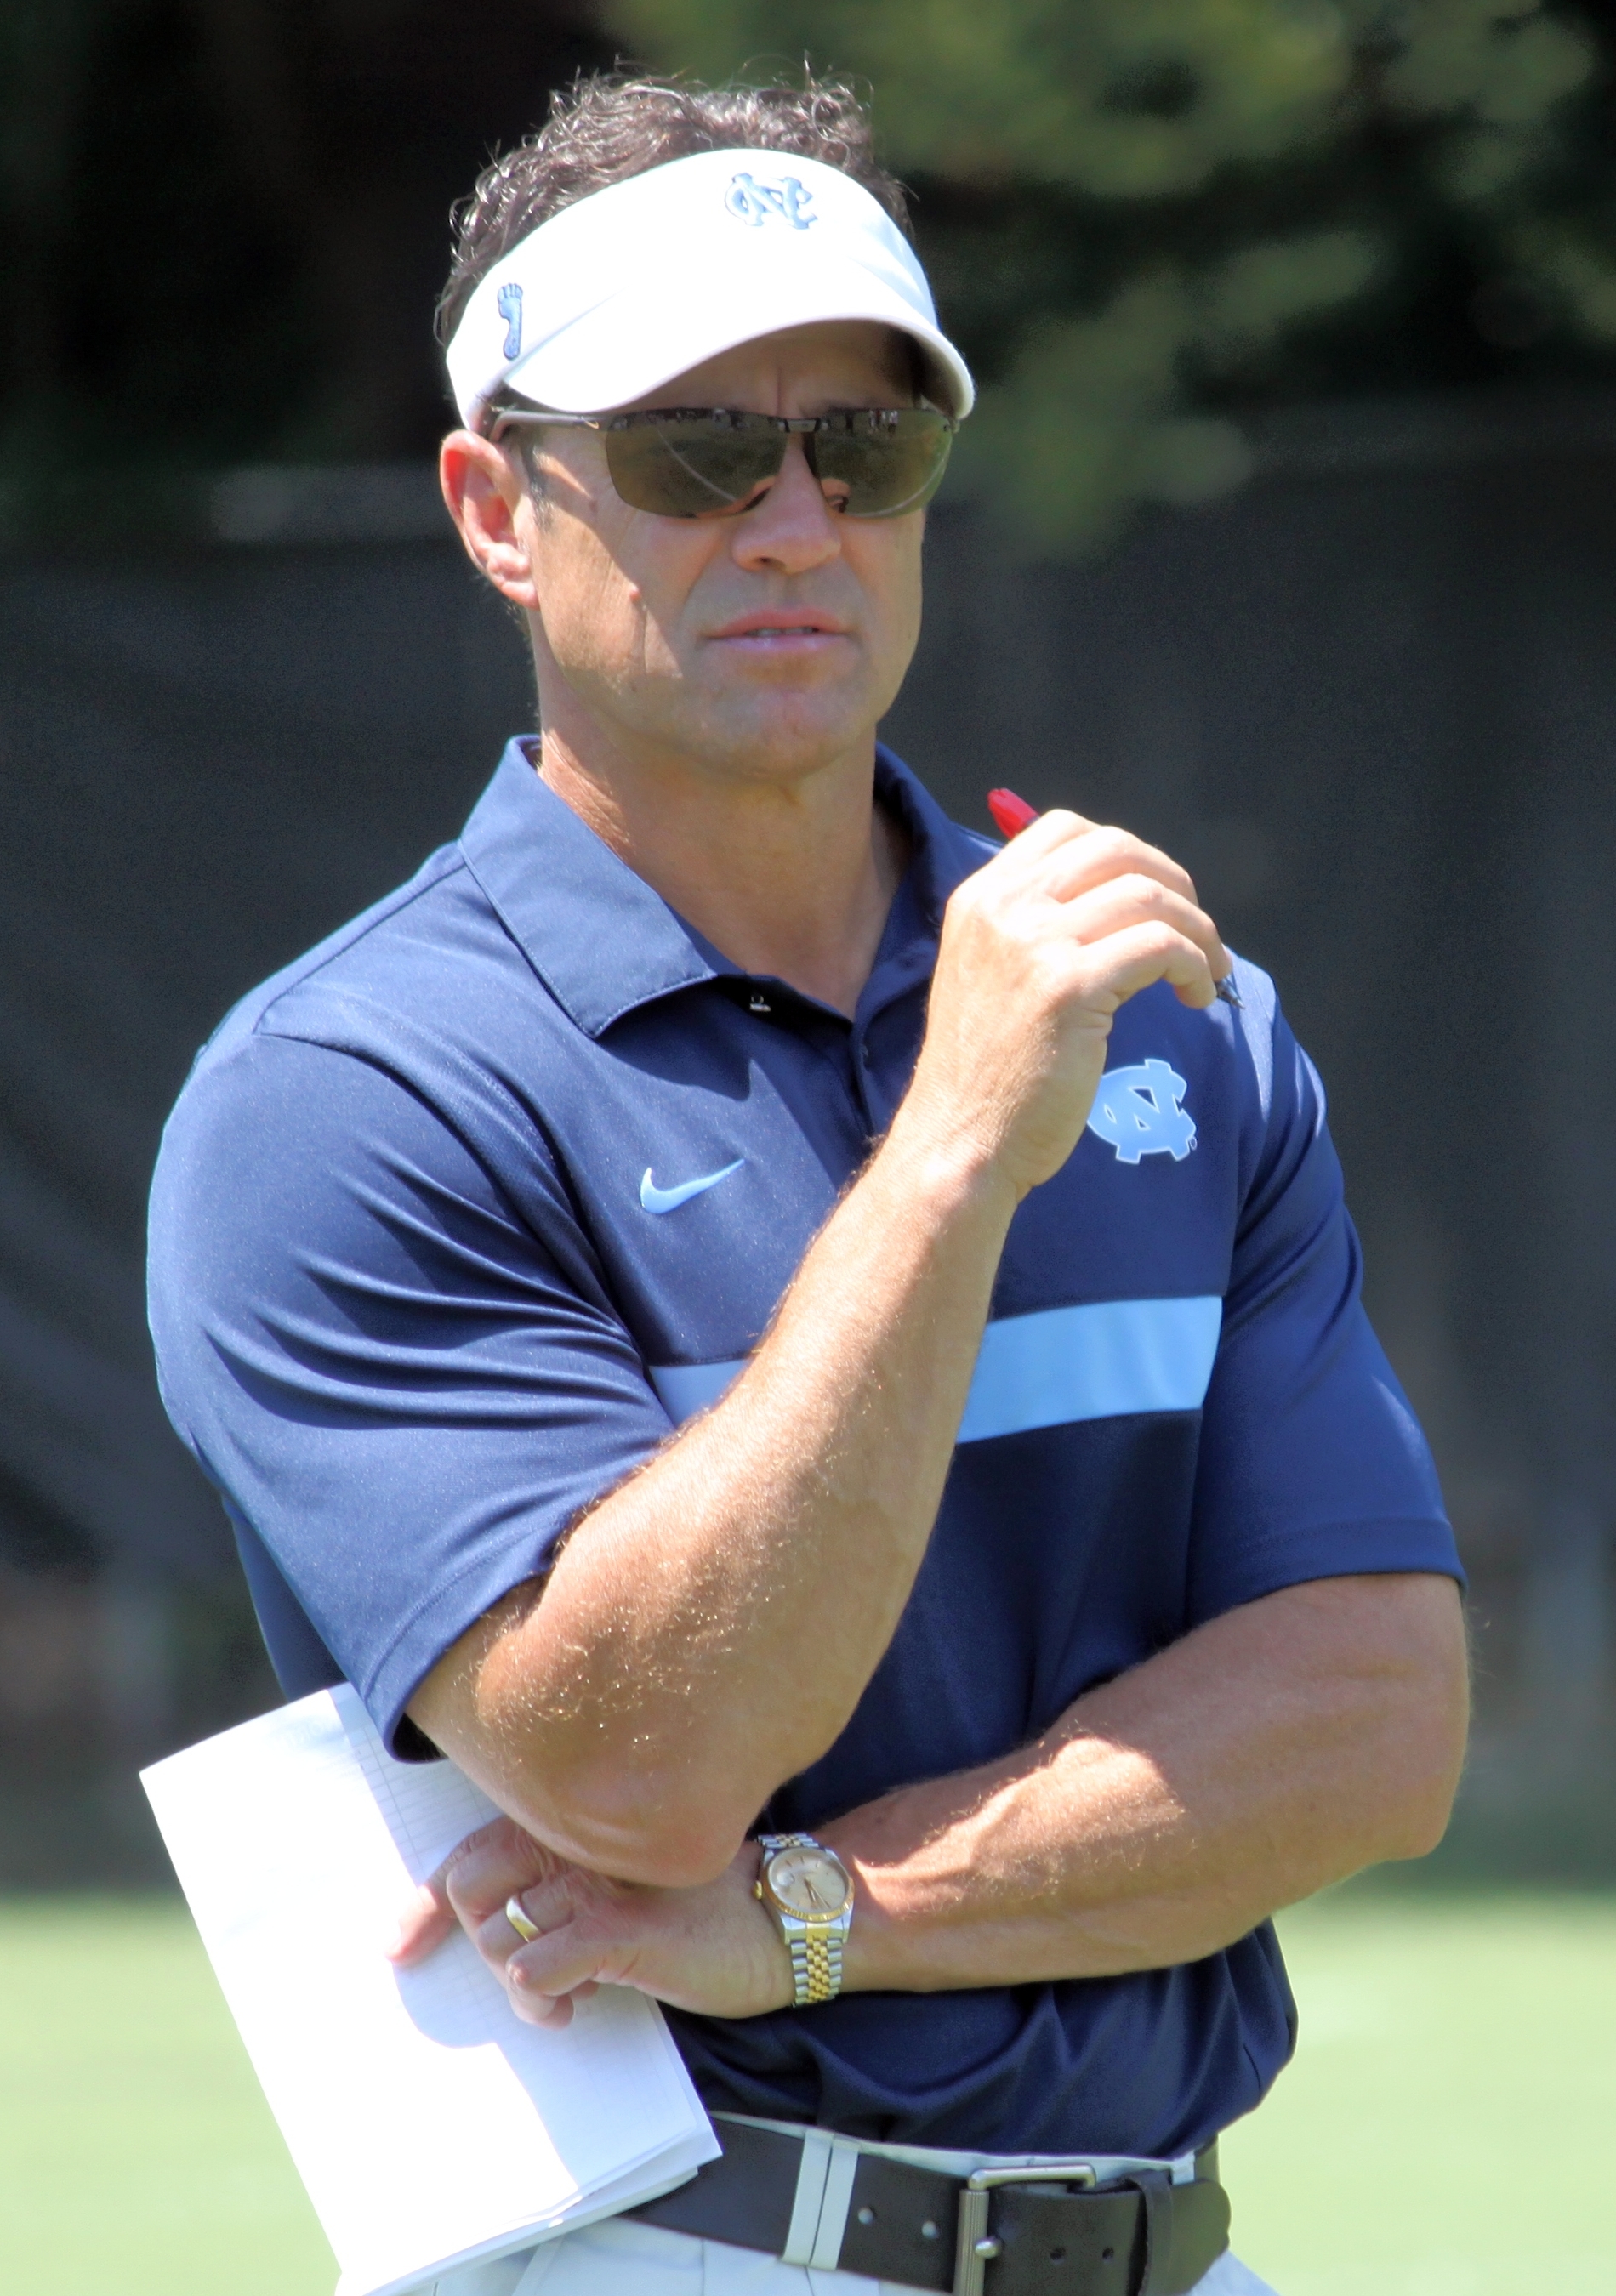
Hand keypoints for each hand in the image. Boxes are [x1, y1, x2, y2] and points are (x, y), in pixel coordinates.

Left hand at [387, 1815, 792, 2028]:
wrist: (777, 1920)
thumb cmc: (697, 1909)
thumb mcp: (616, 1890)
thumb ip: (558, 1895)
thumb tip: (492, 1938)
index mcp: (571, 1825)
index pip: (471, 1853)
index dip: (424, 1905)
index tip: (399, 1947)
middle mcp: (576, 1840)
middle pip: (471, 1891)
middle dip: (484, 1947)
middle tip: (529, 1975)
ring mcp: (597, 1880)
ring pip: (500, 1938)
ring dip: (518, 1986)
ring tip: (561, 1998)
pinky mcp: (621, 1926)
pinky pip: (537, 1967)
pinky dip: (540, 1996)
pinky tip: (575, 2005)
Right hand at [901, 811, 1230, 1201]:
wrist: (960, 1139)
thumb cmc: (987, 1072)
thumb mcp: (990, 975)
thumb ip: (1033, 928)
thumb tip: (1123, 897)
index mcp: (980, 897)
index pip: (1066, 829)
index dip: (1128, 856)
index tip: (1154, 901)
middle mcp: (1002, 908)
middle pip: (1117, 851)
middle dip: (1174, 885)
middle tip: (1196, 934)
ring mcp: (1033, 943)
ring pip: (1148, 896)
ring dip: (1197, 930)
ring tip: (1207, 970)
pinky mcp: (1068, 986)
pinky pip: (1160, 946)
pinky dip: (1194, 965)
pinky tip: (1196, 997)